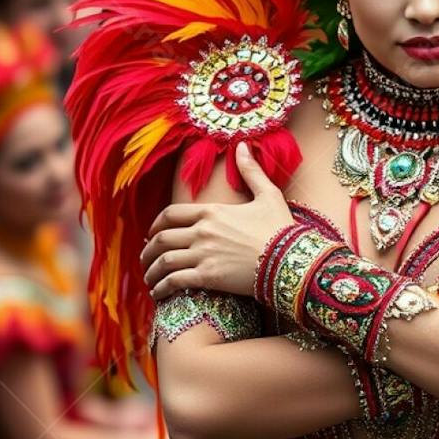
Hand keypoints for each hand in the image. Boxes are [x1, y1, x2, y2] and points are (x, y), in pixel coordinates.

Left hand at [141, 143, 293, 300]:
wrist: (292, 259)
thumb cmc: (282, 228)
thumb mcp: (268, 195)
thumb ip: (251, 171)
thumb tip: (242, 145)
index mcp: (212, 211)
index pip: (171, 214)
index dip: (156, 225)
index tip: (151, 234)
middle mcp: (203, 231)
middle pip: (161, 238)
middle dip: (148, 250)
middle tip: (145, 259)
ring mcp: (204, 254)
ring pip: (163, 261)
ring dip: (151, 271)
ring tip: (149, 280)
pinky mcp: (208, 277)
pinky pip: (174, 281)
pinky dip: (161, 287)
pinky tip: (159, 294)